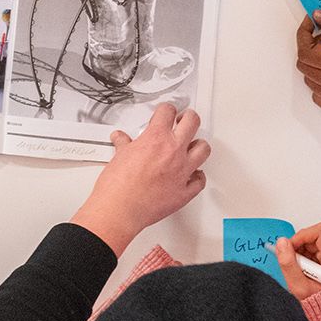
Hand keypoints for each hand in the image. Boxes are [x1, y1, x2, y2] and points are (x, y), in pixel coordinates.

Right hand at [70, 102, 209, 251]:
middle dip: (188, 118)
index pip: (168, 112)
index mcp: (155, 139)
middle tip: (184, 120)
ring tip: (192, 145)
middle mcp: (173, 152)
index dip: (167, 110)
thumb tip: (121, 139)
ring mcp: (182, 171)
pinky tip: (193, 174)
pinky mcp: (185, 191)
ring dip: (198, 145)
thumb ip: (124, 145)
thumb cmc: (117, 187)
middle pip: (192, 122)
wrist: (120, 210)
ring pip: (203, 149)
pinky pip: (200, 180)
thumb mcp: (118, 157)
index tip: (166, 112)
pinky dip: (198, 176)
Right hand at [273, 221, 320, 300]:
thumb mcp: (298, 286)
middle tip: (293, 262)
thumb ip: (288, 263)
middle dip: (299, 247)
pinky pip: (315, 248)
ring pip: (313, 242)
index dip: (301, 236)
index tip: (290, 245)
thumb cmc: (319, 304)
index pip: (319, 232)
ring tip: (300, 269)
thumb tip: (282, 244)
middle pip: (315, 236)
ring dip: (301, 252)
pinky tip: (304, 268)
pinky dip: (305, 256)